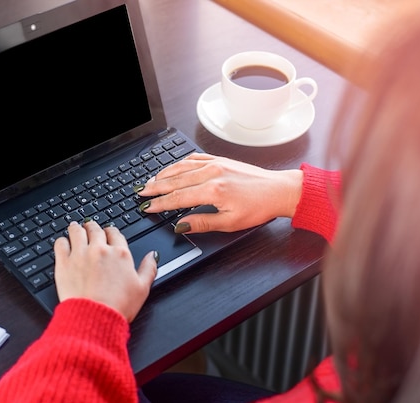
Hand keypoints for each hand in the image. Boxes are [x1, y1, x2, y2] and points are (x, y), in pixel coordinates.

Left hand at [53, 220, 158, 321]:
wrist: (95, 317)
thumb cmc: (118, 306)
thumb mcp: (142, 288)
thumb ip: (149, 268)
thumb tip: (153, 256)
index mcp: (120, 254)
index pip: (114, 233)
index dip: (110, 231)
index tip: (108, 233)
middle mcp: (100, 249)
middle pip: (95, 229)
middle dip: (93, 227)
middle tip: (90, 228)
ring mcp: (80, 254)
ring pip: (77, 231)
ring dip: (76, 228)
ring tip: (75, 228)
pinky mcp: (64, 263)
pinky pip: (60, 243)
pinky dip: (62, 241)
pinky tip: (63, 243)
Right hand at [137, 153, 302, 233]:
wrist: (278, 190)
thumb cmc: (258, 207)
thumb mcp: (230, 223)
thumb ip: (202, 223)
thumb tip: (181, 225)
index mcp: (213, 190)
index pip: (177, 198)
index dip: (160, 204)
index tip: (147, 207)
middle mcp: (211, 173)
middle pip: (174, 180)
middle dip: (155, 187)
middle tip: (141, 193)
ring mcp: (215, 164)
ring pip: (181, 167)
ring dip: (163, 174)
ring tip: (150, 181)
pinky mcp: (220, 159)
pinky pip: (193, 159)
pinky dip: (179, 164)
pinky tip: (172, 168)